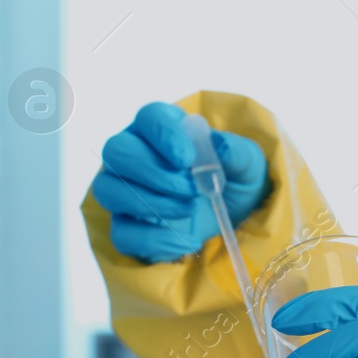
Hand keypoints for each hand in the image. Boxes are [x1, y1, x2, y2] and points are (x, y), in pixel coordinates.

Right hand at [92, 102, 269, 262]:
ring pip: (108, 191)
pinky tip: (187, 240)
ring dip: (150, 203)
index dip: (163, 134)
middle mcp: (134, 154)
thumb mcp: (249, 164)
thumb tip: (218, 146)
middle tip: (190, 189)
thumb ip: (238, 152)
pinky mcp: (127, 226)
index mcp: (163, 128)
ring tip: (188, 210)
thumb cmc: (234, 179)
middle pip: (116, 151)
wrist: (232, 217)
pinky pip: (121, 234)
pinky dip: (154, 240)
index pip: (148, 117)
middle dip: (152, 172)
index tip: (186, 158)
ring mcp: (124, 191)